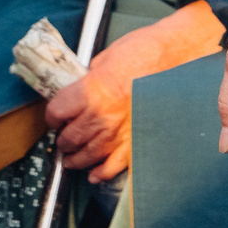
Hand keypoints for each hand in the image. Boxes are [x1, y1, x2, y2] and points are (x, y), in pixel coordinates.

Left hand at [48, 1, 225, 180]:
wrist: (176, 57)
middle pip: (71, 137)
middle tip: (60, 141)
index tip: (53, 118)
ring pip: (90, 154)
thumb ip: (87, 80)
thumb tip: (78, 91)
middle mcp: (103, 116)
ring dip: (76, 159)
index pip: (57, 112)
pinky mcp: (139, 142)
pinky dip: (102, 173)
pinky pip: (116, 165)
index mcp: (90, 92)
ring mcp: (122, 132)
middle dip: (62, 141)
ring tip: (70, 159)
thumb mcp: (103, 59)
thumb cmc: (142, 52)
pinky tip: (94, 175)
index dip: (51, 117)